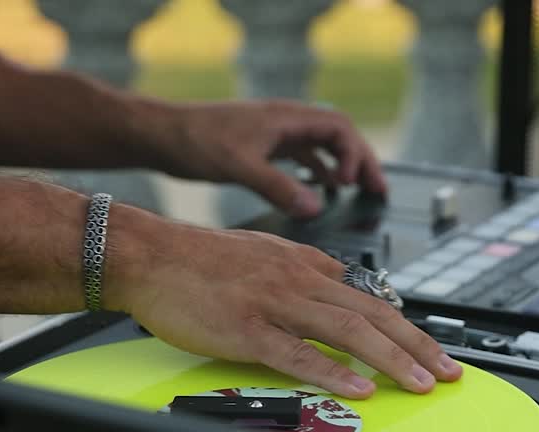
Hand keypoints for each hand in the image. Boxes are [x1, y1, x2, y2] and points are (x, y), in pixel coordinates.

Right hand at [103, 205, 460, 398]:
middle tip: (449, 372)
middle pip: (373, 314)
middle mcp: (298, 281)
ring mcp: (274, 304)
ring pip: (348, 332)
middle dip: (418, 346)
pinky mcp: (247, 330)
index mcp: (305, 265)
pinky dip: (334, 373)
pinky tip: (360, 387)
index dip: (407, 326)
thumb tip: (341, 288)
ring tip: (422, 383)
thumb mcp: (264, 254)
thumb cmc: (198, 261)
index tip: (432, 349)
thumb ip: (304, 272)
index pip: (370, 296)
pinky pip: (299, 354)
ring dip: (392, 360)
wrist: (148, 254)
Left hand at [154, 100, 386, 217]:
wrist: (161, 135)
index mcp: (286, 118)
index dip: (353, 155)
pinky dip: (316, 174)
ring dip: (341, 168)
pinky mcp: (262, 148)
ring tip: (358, 192)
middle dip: (360, 163)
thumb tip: (315, 206)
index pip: (338, 128)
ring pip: (321, 148)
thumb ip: (279, 186)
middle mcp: (285, 123)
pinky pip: (301, 158)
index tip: (350, 183)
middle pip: (338, 137)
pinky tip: (319, 193)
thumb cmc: (195, 141)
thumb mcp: (240, 166)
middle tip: (378, 190)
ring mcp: (275, 134)